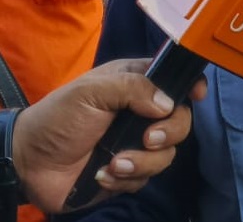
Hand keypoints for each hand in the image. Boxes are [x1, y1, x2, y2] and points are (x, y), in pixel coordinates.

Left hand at [12, 58, 207, 211]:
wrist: (29, 163)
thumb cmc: (57, 118)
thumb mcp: (91, 91)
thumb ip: (133, 88)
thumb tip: (168, 105)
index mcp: (134, 85)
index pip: (174, 79)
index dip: (190, 85)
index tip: (196, 95)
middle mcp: (141, 113)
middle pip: (181, 120)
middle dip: (170, 132)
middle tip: (147, 139)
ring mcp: (135, 144)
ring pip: (166, 154)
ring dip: (142, 162)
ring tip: (114, 163)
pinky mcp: (128, 172)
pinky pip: (145, 177)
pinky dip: (125, 178)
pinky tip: (102, 174)